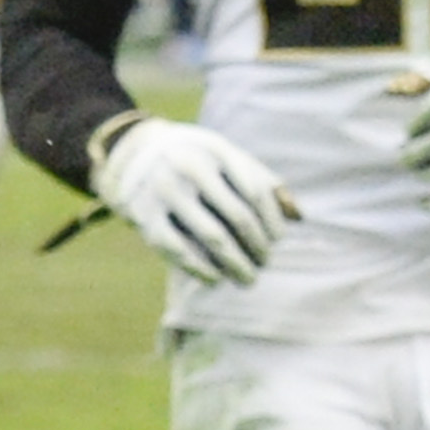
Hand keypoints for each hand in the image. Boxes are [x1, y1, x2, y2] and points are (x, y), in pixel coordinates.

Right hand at [91, 114, 294, 286]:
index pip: (256, 191)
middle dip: (257, 245)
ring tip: (249, 279)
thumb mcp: (226, 157)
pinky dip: (202, 269)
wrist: (131, 154)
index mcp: (216, 149)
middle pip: (238, 216)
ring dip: (236, 263)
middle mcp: (190, 167)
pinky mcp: (145, 216)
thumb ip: (262, 180)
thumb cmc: (195, 160)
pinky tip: (216, 279)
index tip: (278, 240)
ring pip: (212, 236)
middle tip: (265, 263)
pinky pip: (180, 250)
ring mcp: (165, 191)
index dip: (272, 220)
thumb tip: (298, 216)